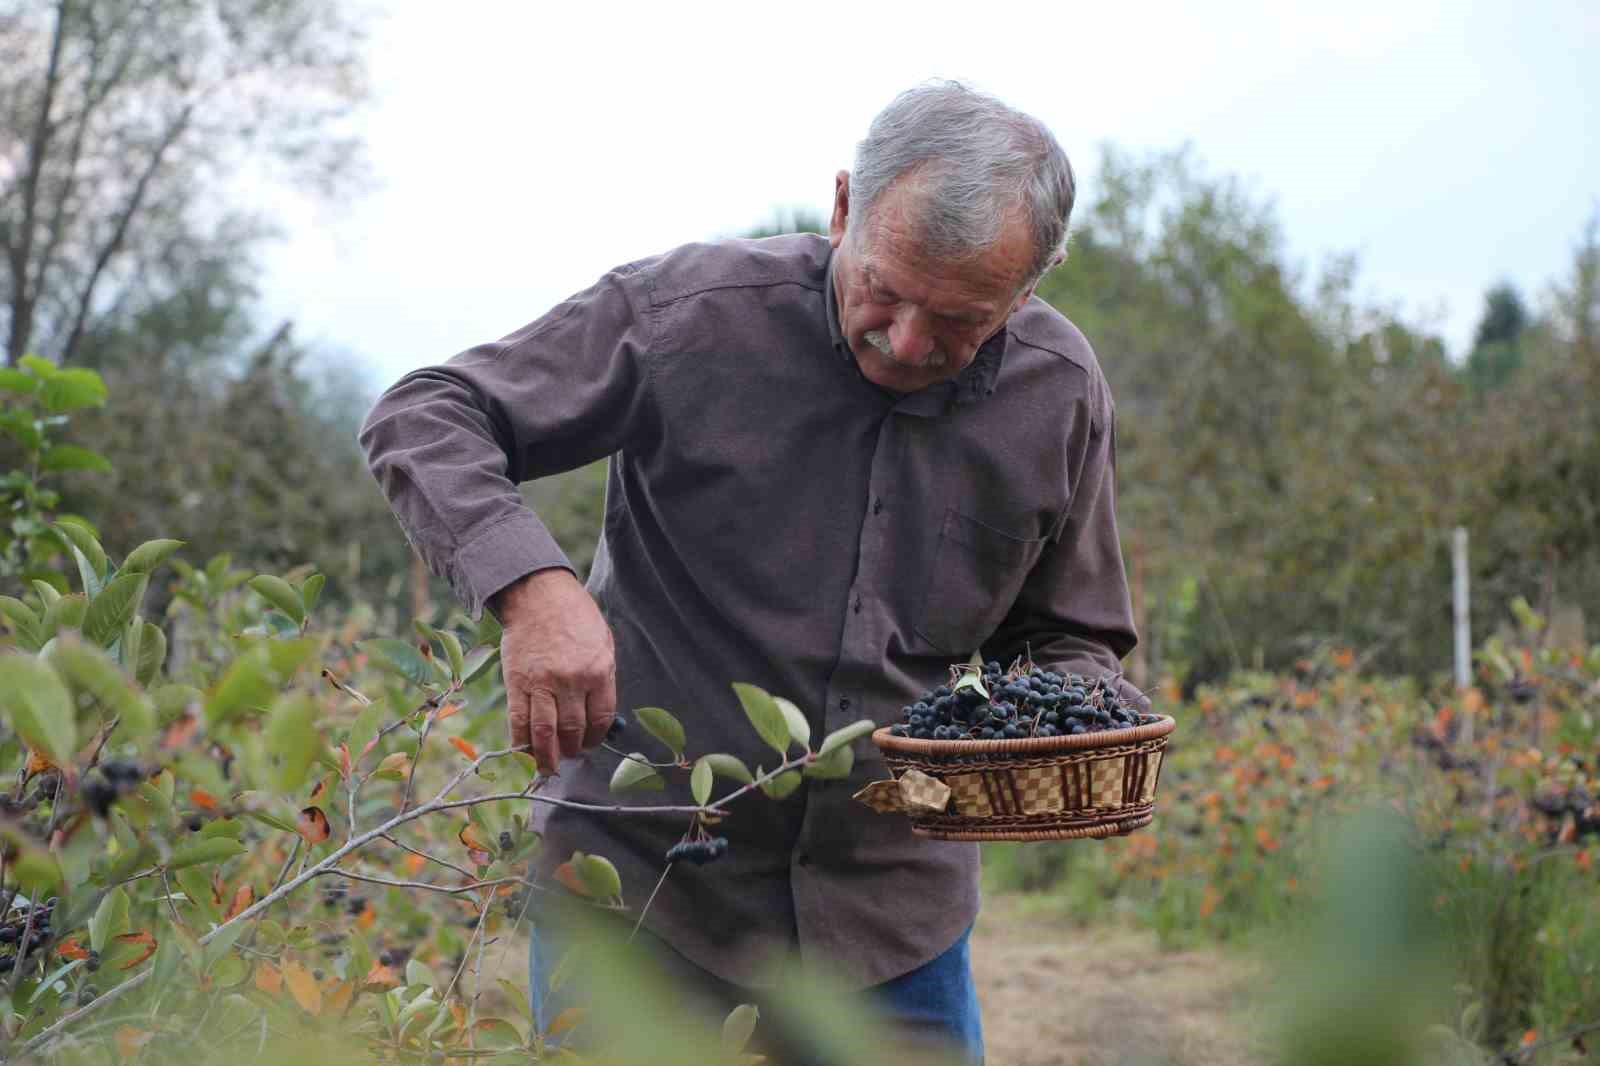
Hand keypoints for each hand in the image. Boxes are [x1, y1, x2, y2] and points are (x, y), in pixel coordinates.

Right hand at [489, 568, 615, 773]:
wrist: (538, 594)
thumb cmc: (575, 616)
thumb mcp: (602, 641)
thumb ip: (603, 676)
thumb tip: (600, 713)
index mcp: (598, 670)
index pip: (600, 718)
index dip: (595, 737)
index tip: (590, 743)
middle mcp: (571, 680)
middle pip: (573, 729)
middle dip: (573, 748)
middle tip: (570, 755)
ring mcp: (542, 683)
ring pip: (545, 732)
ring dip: (547, 755)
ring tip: (549, 766)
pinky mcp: (517, 682)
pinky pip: (519, 721)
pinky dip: (521, 742)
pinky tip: (525, 753)